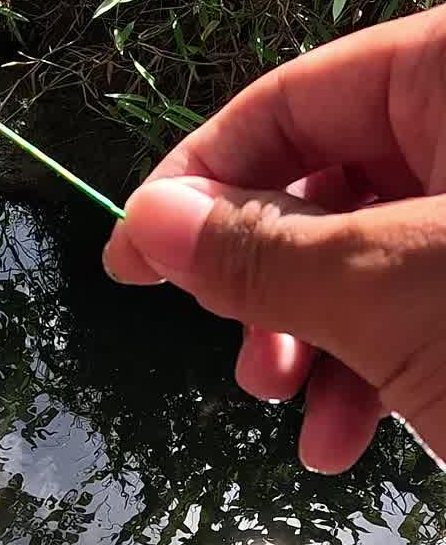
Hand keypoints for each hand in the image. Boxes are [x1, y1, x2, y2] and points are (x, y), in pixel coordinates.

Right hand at [102, 7, 445, 472]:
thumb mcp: (386, 290)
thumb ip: (261, 251)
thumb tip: (146, 221)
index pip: (291, 101)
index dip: (198, 180)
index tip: (129, 260)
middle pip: (328, 180)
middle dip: (268, 284)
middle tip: (244, 361)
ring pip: (371, 249)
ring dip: (314, 341)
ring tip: (292, 410)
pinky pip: (426, 295)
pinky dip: (380, 365)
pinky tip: (347, 444)